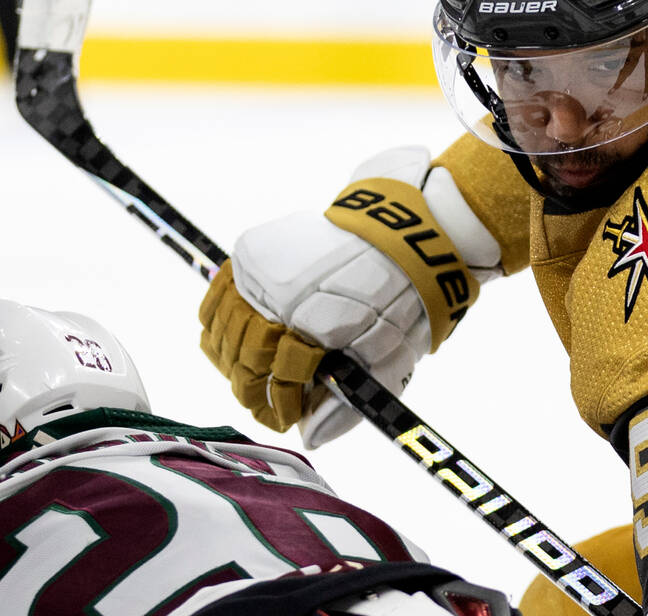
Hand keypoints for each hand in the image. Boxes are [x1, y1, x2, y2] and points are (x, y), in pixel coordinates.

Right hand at [198, 147, 500, 445]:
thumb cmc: (393, 305)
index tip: (284, 418)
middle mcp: (282, 293)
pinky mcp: (250, 251)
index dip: (277, 406)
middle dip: (252, 390)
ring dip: (234, 363)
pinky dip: (220, 327)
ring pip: (223, 333)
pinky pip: (216, 300)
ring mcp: (261, 268)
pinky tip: (236, 344)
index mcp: (320, 322)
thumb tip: (309, 438)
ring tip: (254, 376)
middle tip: (266, 403)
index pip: (279, 379)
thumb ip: (344, 406)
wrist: (396, 244)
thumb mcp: (385, 364)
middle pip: (244, 359)